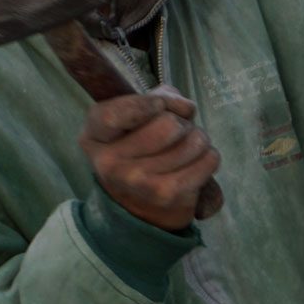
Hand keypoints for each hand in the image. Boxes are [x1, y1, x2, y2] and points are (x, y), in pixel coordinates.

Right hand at [78, 85, 220, 230]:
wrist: (139, 204)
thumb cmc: (140, 145)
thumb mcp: (136, 115)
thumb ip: (158, 99)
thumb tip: (184, 108)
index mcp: (95, 136)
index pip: (113, 116)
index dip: (143, 104)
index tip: (158, 104)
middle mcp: (110, 163)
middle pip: (167, 125)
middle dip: (181, 121)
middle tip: (176, 130)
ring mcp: (138, 183)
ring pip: (193, 141)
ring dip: (198, 138)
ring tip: (185, 147)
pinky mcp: (168, 196)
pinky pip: (208, 160)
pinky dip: (208, 156)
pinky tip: (194, 163)